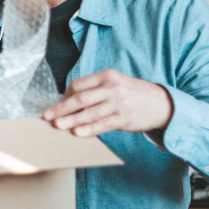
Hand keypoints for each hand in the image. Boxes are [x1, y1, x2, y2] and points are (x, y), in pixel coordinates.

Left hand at [42, 69, 172, 136]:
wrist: (161, 103)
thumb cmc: (133, 94)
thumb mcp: (115, 83)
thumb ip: (95, 89)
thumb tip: (69, 101)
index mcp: (106, 76)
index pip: (78, 85)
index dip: (64, 96)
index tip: (55, 105)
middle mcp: (111, 87)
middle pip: (80, 98)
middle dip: (61, 108)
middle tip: (47, 116)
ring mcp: (118, 103)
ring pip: (89, 113)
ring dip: (71, 120)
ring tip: (57, 126)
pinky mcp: (124, 118)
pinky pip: (102, 125)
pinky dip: (88, 129)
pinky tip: (77, 133)